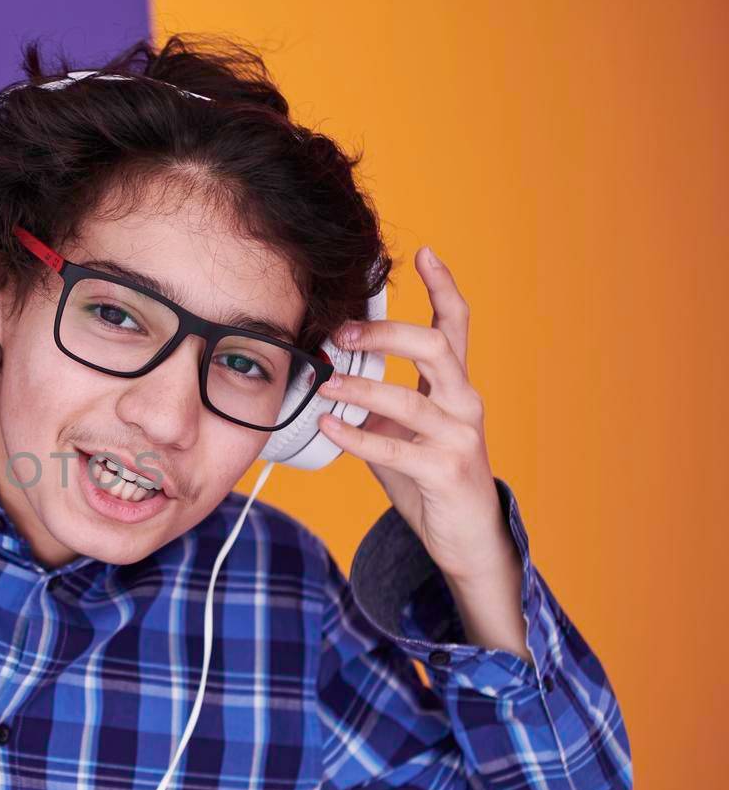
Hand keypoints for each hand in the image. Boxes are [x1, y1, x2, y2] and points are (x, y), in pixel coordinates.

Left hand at [314, 246, 515, 585]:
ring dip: (362, 386)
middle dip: (388, 332)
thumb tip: (324, 371)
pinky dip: (357, 436)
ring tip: (325, 382)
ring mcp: (459, 437)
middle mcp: (464, 404)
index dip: (444, 287)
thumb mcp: (401, 429)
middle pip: (436, 347)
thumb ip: (374, 401)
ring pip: (411, 398)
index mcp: (454, 387)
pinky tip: (329, 425)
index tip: (424, 253)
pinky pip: (396, 448)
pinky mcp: (446, 472)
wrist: (465, 537)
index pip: (456, 325)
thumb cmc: (429, 477)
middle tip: (344, 330)